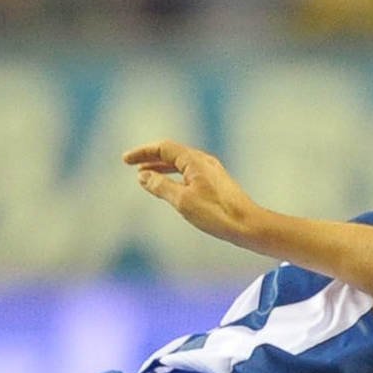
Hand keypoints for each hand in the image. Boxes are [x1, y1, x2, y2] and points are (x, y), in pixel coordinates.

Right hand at [122, 139, 261, 246]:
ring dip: (161, 168)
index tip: (126, 159)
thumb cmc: (216, 213)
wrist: (247, 224)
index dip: (143, 152)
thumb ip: (160, 186)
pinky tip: (169, 187)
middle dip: (150, 158)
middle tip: (131, 164)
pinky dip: (174, 176)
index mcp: (194, 161)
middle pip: (172, 153)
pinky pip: (188, 173)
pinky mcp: (215, 183)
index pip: (163, 148)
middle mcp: (203, 161)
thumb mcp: (182, 201)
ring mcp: (211, 171)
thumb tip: (142, 176)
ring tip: (145, 175)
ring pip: (180, 164)